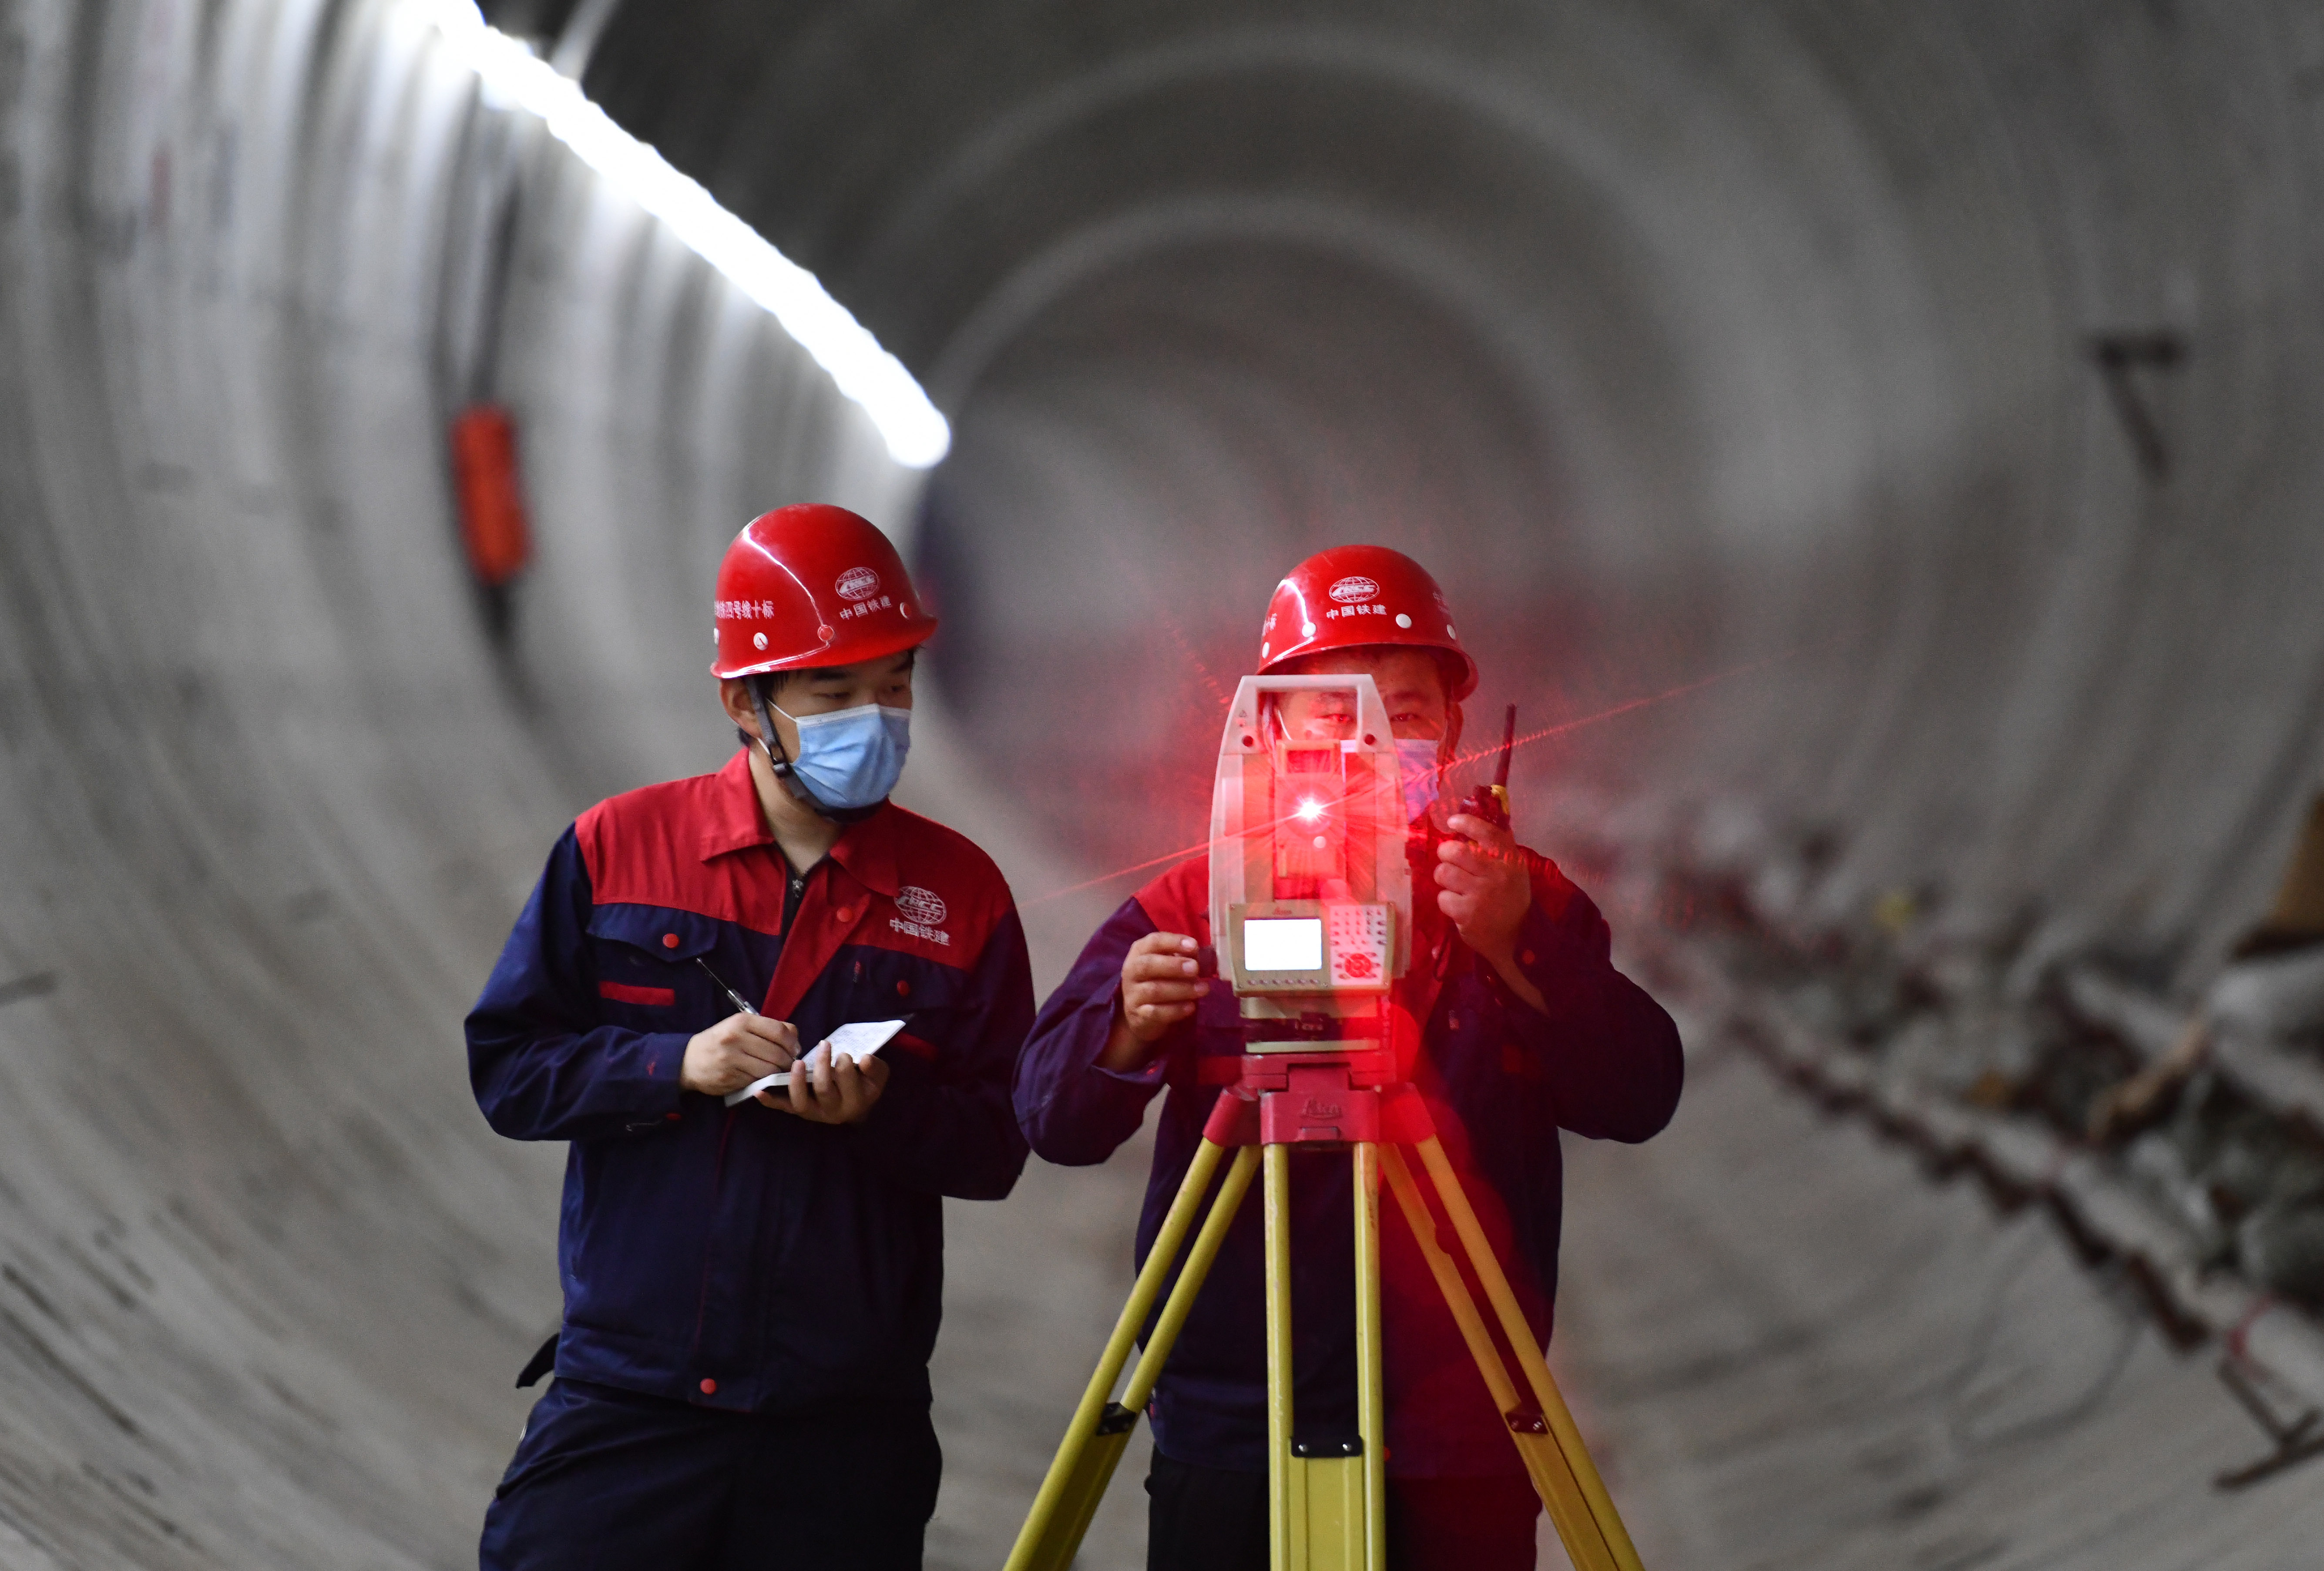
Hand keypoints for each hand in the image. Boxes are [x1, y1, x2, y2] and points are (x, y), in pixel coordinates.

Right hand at [681, 1012, 798, 1096]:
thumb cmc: (720, 1041)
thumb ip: (767, 1027)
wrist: (688, 1061)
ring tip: (776, 1071)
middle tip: (788, 1064)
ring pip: (769, 1069)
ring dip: (778, 1073)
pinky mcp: (729, 1077)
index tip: (794, 1049)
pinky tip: (760, 1077)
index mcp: (741, 1021)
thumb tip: (795, 1037)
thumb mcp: (740, 1026)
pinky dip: (763, 1081)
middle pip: (778, 1053)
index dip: (792, 1042)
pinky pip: (757, 1081)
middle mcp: (736, 1038)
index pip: (779, 1031)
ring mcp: (731, 1059)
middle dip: (788, 1061)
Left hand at [764, 1045, 889, 1123]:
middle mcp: (832, 1112)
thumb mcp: (877, 1075)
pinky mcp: (798, 1110)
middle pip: (823, 1090)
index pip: (847, 1082)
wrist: (855, 1103)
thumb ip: (874, 1067)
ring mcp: (813, 1112)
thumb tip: (864, 1059)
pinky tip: (759, 1091)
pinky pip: (783, 1107)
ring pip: (801, 1102)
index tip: (843, 1053)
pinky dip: (770, 1101)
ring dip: (796, 1082)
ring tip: (797, 1063)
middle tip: (825, 1045)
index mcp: (854, 1102)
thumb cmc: (865, 1084)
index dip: (844, 1066)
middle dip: (823, 1066)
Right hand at [1097, 932, 1208, 1070]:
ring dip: (1181, 989)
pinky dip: (1175, 1009)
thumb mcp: (1168, 965)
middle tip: (1195, 968)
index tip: (1194, 945)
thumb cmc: (1159, 980)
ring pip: (1154, 990)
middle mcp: (1132, 971)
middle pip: (1148, 965)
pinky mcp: (1139, 1015)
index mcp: (1140, 952)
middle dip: (1174, 965)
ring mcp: (1133, 995)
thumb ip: (1184, 957)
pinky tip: (1191, 1007)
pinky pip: (1156, 1012)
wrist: (1140, 1014)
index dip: (1173, 942)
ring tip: (1203, 989)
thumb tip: (1207, 955)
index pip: (1153, 942)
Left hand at [1435, 814, 1532, 969]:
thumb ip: (1498, 848)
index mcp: (1510, 861)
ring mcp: (1482, 895)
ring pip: (1445, 872)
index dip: (1467, 823)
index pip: (1488, 832)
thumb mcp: (1514, 871)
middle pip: (1457, 851)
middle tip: (1447, 858)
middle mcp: (1497, 875)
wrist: (1517, 939)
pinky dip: (1446, 900)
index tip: (1453, 822)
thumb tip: (1476, 821)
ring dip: (1443, 877)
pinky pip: (1443, 897)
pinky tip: (1457, 905)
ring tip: (1452, 883)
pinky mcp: (1467, 914)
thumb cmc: (1511, 900)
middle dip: (1445, 852)